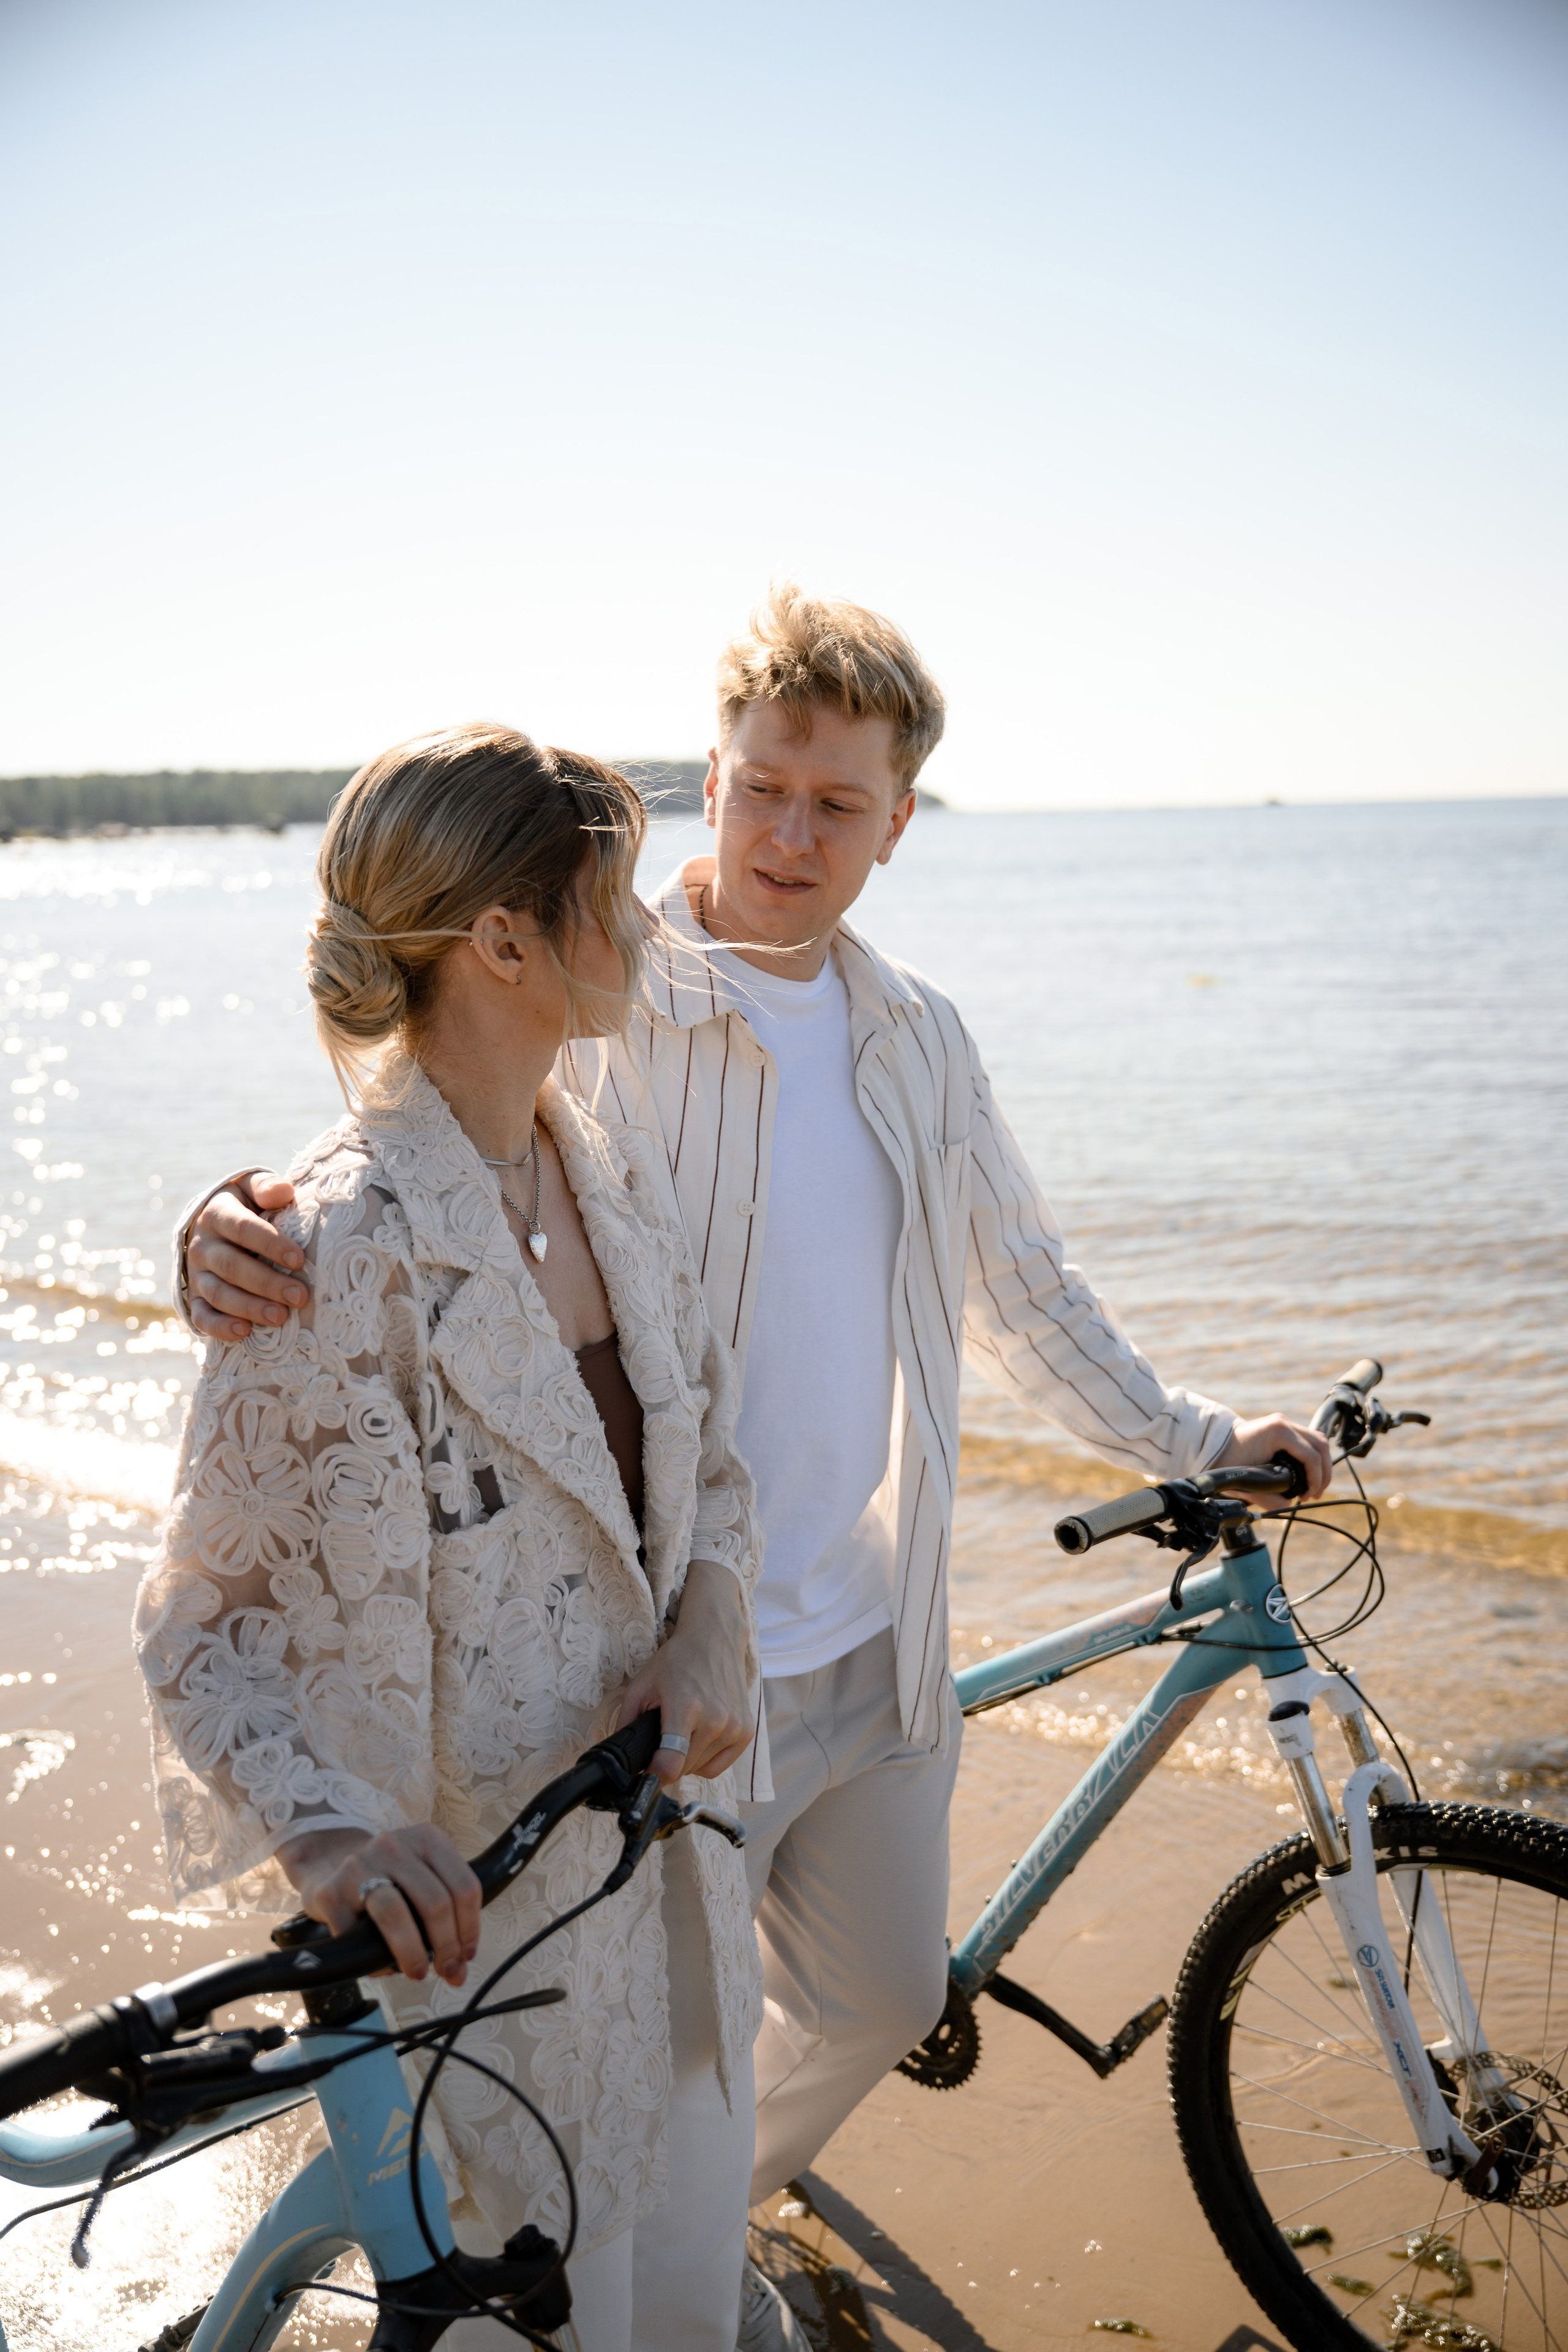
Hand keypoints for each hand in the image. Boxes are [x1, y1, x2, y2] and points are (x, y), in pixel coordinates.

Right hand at [188, 1173, 307, 1341]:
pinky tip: (244, 1332)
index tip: (299, 1259)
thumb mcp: (252, 1188)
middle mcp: (203, 1245)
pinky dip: (220, 1327)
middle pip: (233, 1266)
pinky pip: (202, 1316)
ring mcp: (197, 1274)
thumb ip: (266, 1187)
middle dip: (267, 1283)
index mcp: (218, 1214)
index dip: (271, 1244)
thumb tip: (283, 1191)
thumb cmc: (247, 1206)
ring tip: (280, 1317)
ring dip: (250, 1307)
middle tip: (299, 1296)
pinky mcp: (195, 1298)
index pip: (243, 1229)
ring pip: (219, 1293)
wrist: (212, 1227)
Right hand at [276, 1822, 480, 1986]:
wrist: (328, 1862)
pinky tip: (380, 1966)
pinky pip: (356, 1935)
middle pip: (435, 1902)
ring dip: (412, 1953)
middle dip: (446, 1946)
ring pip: (396, 1914)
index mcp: (427, 1839)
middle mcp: (395, 1845)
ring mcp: (359, 1865)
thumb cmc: (387, 1881)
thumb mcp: (421, 1882)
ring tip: (418, 1972)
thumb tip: (459, 1973)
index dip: (470, 1928)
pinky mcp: (330, 1891)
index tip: (467, 1955)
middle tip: (446, 1970)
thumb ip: (445, 1921)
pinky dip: (372, 1960)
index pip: (464, 1886)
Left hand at [615, 1558, 753, 1785]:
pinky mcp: (746, 1731)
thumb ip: (626, 1722)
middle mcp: (715, 1720)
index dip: (654, 1774)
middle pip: (683, 1769)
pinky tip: (698, 1737)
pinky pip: (719, 1765)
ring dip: (687, 1760)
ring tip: (682, 1733)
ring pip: (701, 1769)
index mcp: (686, 1707)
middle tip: (662, 1741)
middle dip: (668, 1762)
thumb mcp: (642, 1685)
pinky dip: (706, 1760)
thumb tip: (620, 1757)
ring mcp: (735, 1726)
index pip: (672, 1763)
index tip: (647, 1770)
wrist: (714, 1640)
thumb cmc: (676, 1661)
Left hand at [1212, 1414, 1332, 1502]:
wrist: (1212, 1446)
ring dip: (1320, 1464)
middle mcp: (1283, 1423)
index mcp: (1277, 1431)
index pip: (1311, 1455)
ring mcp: (1284, 1423)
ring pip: (1317, 1441)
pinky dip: (1312, 1457)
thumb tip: (1288, 1505)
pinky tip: (1308, 1474)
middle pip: (1320, 1445)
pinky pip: (1307, 1440)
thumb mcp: (1246, 1483)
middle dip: (1323, 1472)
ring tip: (1314, 1487)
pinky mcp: (1282, 1428)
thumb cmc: (1226, 1461)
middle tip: (1315, 1494)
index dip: (1315, 1479)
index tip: (1308, 1496)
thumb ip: (1268, 1498)